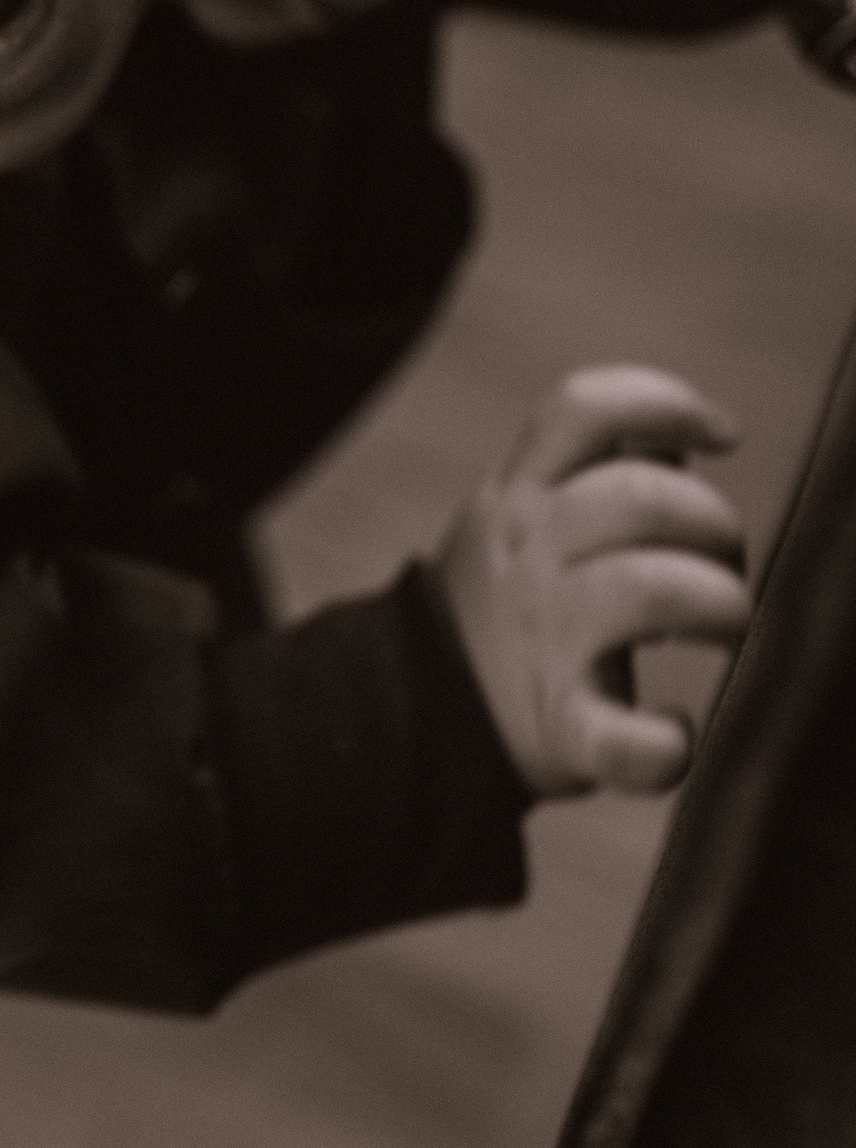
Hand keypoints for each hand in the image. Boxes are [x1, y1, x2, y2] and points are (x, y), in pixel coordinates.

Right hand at [432, 366, 751, 799]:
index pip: (583, 411)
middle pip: (638, 498)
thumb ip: (597, 472)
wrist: (421, 714)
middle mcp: (528, 554)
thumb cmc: (511, 606)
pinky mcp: (561, 726)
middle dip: (714, 520)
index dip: (665, 403)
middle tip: (725, 561)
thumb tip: (677, 436)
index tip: (724, 434)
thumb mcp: (528, 517)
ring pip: (646, 589)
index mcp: (520, 496)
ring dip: (719, 602)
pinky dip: (662, 743)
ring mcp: (544, 638)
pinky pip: (617, 740)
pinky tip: (675, 734)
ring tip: (727, 626)